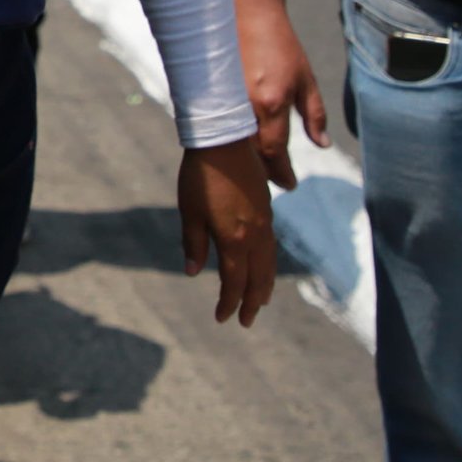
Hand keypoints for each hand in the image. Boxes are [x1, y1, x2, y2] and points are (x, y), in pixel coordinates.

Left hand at [178, 137, 276, 326]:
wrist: (223, 141)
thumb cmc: (200, 176)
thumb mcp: (190, 212)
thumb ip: (194, 244)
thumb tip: (192, 272)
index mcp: (234, 239)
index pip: (234, 282)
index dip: (229, 302)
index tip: (222, 318)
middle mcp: (255, 234)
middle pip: (258, 278)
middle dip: (252, 302)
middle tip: (247, 321)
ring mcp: (264, 222)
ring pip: (270, 262)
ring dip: (266, 285)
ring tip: (261, 301)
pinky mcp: (266, 209)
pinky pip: (271, 246)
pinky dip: (269, 263)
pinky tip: (263, 265)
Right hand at [236, 1, 328, 188]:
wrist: (245, 12)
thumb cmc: (280, 44)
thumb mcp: (305, 78)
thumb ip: (314, 114)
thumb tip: (322, 145)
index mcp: (271, 104)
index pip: (276, 153)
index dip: (284, 174)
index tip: (291, 185)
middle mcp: (245, 106)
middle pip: (251, 154)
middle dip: (264, 172)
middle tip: (275, 180)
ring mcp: (224, 100)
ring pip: (232, 143)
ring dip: (246, 159)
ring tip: (258, 169)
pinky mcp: (209, 93)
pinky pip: (219, 126)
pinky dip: (229, 140)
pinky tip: (237, 144)